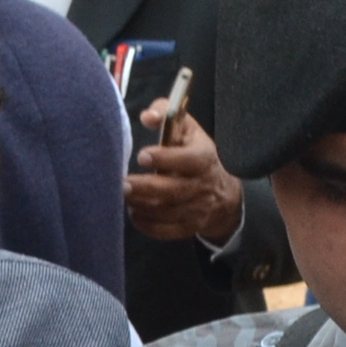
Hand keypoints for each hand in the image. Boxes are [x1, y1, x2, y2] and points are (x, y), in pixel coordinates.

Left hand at [127, 98, 245, 244]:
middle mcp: (202, 185)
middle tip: (123, 184)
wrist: (221, 191)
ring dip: (143, 207)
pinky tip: (134, 214)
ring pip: (168, 213)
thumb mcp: (188, 129)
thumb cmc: (195, 152)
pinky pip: (167, 231)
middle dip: (147, 188)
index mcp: (203, 158)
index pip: (188, 160)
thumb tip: (148, 116)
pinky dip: (148, 226)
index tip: (142, 156)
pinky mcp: (189, 227)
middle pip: (174, 191)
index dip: (165, 159)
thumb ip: (167, 114)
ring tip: (124, 197)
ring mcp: (196, 209)